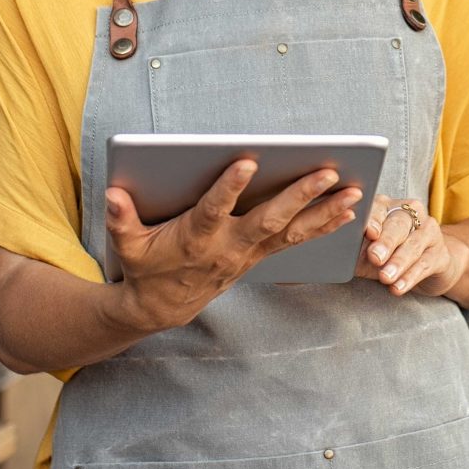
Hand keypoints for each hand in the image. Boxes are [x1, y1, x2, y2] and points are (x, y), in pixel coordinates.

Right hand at [103, 157, 363, 331]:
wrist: (163, 307)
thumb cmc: (145, 266)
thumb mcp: (127, 245)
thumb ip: (120, 219)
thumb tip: (113, 194)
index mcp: (196, 238)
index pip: (214, 209)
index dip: (229, 187)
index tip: (248, 161)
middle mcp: (229, 246)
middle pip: (269, 219)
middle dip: (299, 195)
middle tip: (328, 171)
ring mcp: (249, 253)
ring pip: (292, 231)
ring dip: (325, 211)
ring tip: (355, 191)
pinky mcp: (260, 255)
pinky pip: (297, 240)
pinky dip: (324, 226)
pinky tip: (349, 211)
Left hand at [357, 196, 468, 297]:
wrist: (425, 266)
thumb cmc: (387, 255)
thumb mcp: (366, 250)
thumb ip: (353, 247)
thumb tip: (334, 254)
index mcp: (388, 207)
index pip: (379, 207)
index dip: (374, 219)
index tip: (368, 233)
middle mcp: (411, 214)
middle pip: (399, 224)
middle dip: (386, 242)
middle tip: (375, 257)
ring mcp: (429, 232)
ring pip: (413, 244)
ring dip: (398, 262)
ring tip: (386, 278)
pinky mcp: (440, 253)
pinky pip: (425, 264)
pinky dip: (410, 277)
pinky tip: (398, 287)